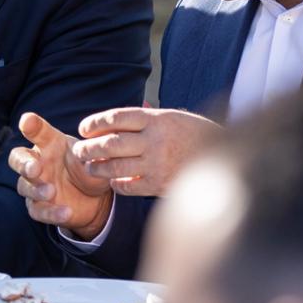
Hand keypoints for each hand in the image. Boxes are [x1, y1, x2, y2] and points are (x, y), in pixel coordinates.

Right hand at [9, 112, 113, 239]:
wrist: (96, 199)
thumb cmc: (88, 169)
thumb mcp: (92, 157)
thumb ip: (88, 153)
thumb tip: (89, 148)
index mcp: (49, 144)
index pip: (37, 132)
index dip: (30, 126)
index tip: (27, 121)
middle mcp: (38, 163)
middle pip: (18, 159)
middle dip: (23, 164)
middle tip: (35, 169)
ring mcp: (35, 186)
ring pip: (24, 186)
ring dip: (36, 189)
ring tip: (51, 192)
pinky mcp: (39, 207)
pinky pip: (38, 211)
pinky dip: (50, 213)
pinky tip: (65, 212)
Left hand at [72, 107, 220, 198]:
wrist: (223, 156)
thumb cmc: (191, 134)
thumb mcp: (170, 116)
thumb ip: (143, 118)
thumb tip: (111, 120)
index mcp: (156, 119)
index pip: (115, 118)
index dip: (95, 123)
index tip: (83, 128)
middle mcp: (154, 140)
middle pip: (110, 144)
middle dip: (89, 148)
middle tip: (79, 152)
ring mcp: (157, 163)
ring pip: (115, 167)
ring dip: (98, 168)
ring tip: (90, 168)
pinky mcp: (159, 184)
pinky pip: (127, 186)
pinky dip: (116, 184)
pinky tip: (113, 181)